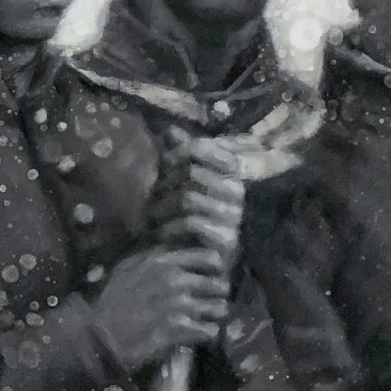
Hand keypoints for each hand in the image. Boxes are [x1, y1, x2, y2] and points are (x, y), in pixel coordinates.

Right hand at [89, 247, 231, 373]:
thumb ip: (149, 256)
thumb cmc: (111, 302)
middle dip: (216, 294)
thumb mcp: (125, 269)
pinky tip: (200, 334)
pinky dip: (207, 334)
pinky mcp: (181, 329)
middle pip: (218, 284)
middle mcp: (176, 280)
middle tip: (210, 301)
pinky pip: (210, 331)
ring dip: (214, 314)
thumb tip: (169, 248)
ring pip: (219, 307)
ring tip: (206, 319)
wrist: (102, 336)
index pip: (208, 257)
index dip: (215, 267)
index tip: (213, 274)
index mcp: (163, 262)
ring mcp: (180, 305)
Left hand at [150, 132, 243, 263]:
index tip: (163, 167)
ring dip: (162, 208)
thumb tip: (170, 128)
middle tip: (154, 197)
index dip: (174, 153)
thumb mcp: (178, 182)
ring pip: (188, 197)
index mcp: (230, 171)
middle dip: (165, 184)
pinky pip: (191, 223)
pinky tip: (161, 234)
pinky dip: (170, 228)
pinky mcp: (227, 241)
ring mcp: (234, 216)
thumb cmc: (183, 215)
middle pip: (190, 171)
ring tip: (153, 217)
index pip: (200, 147)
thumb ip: (178, 155)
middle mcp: (236, 191)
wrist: (192, 262)